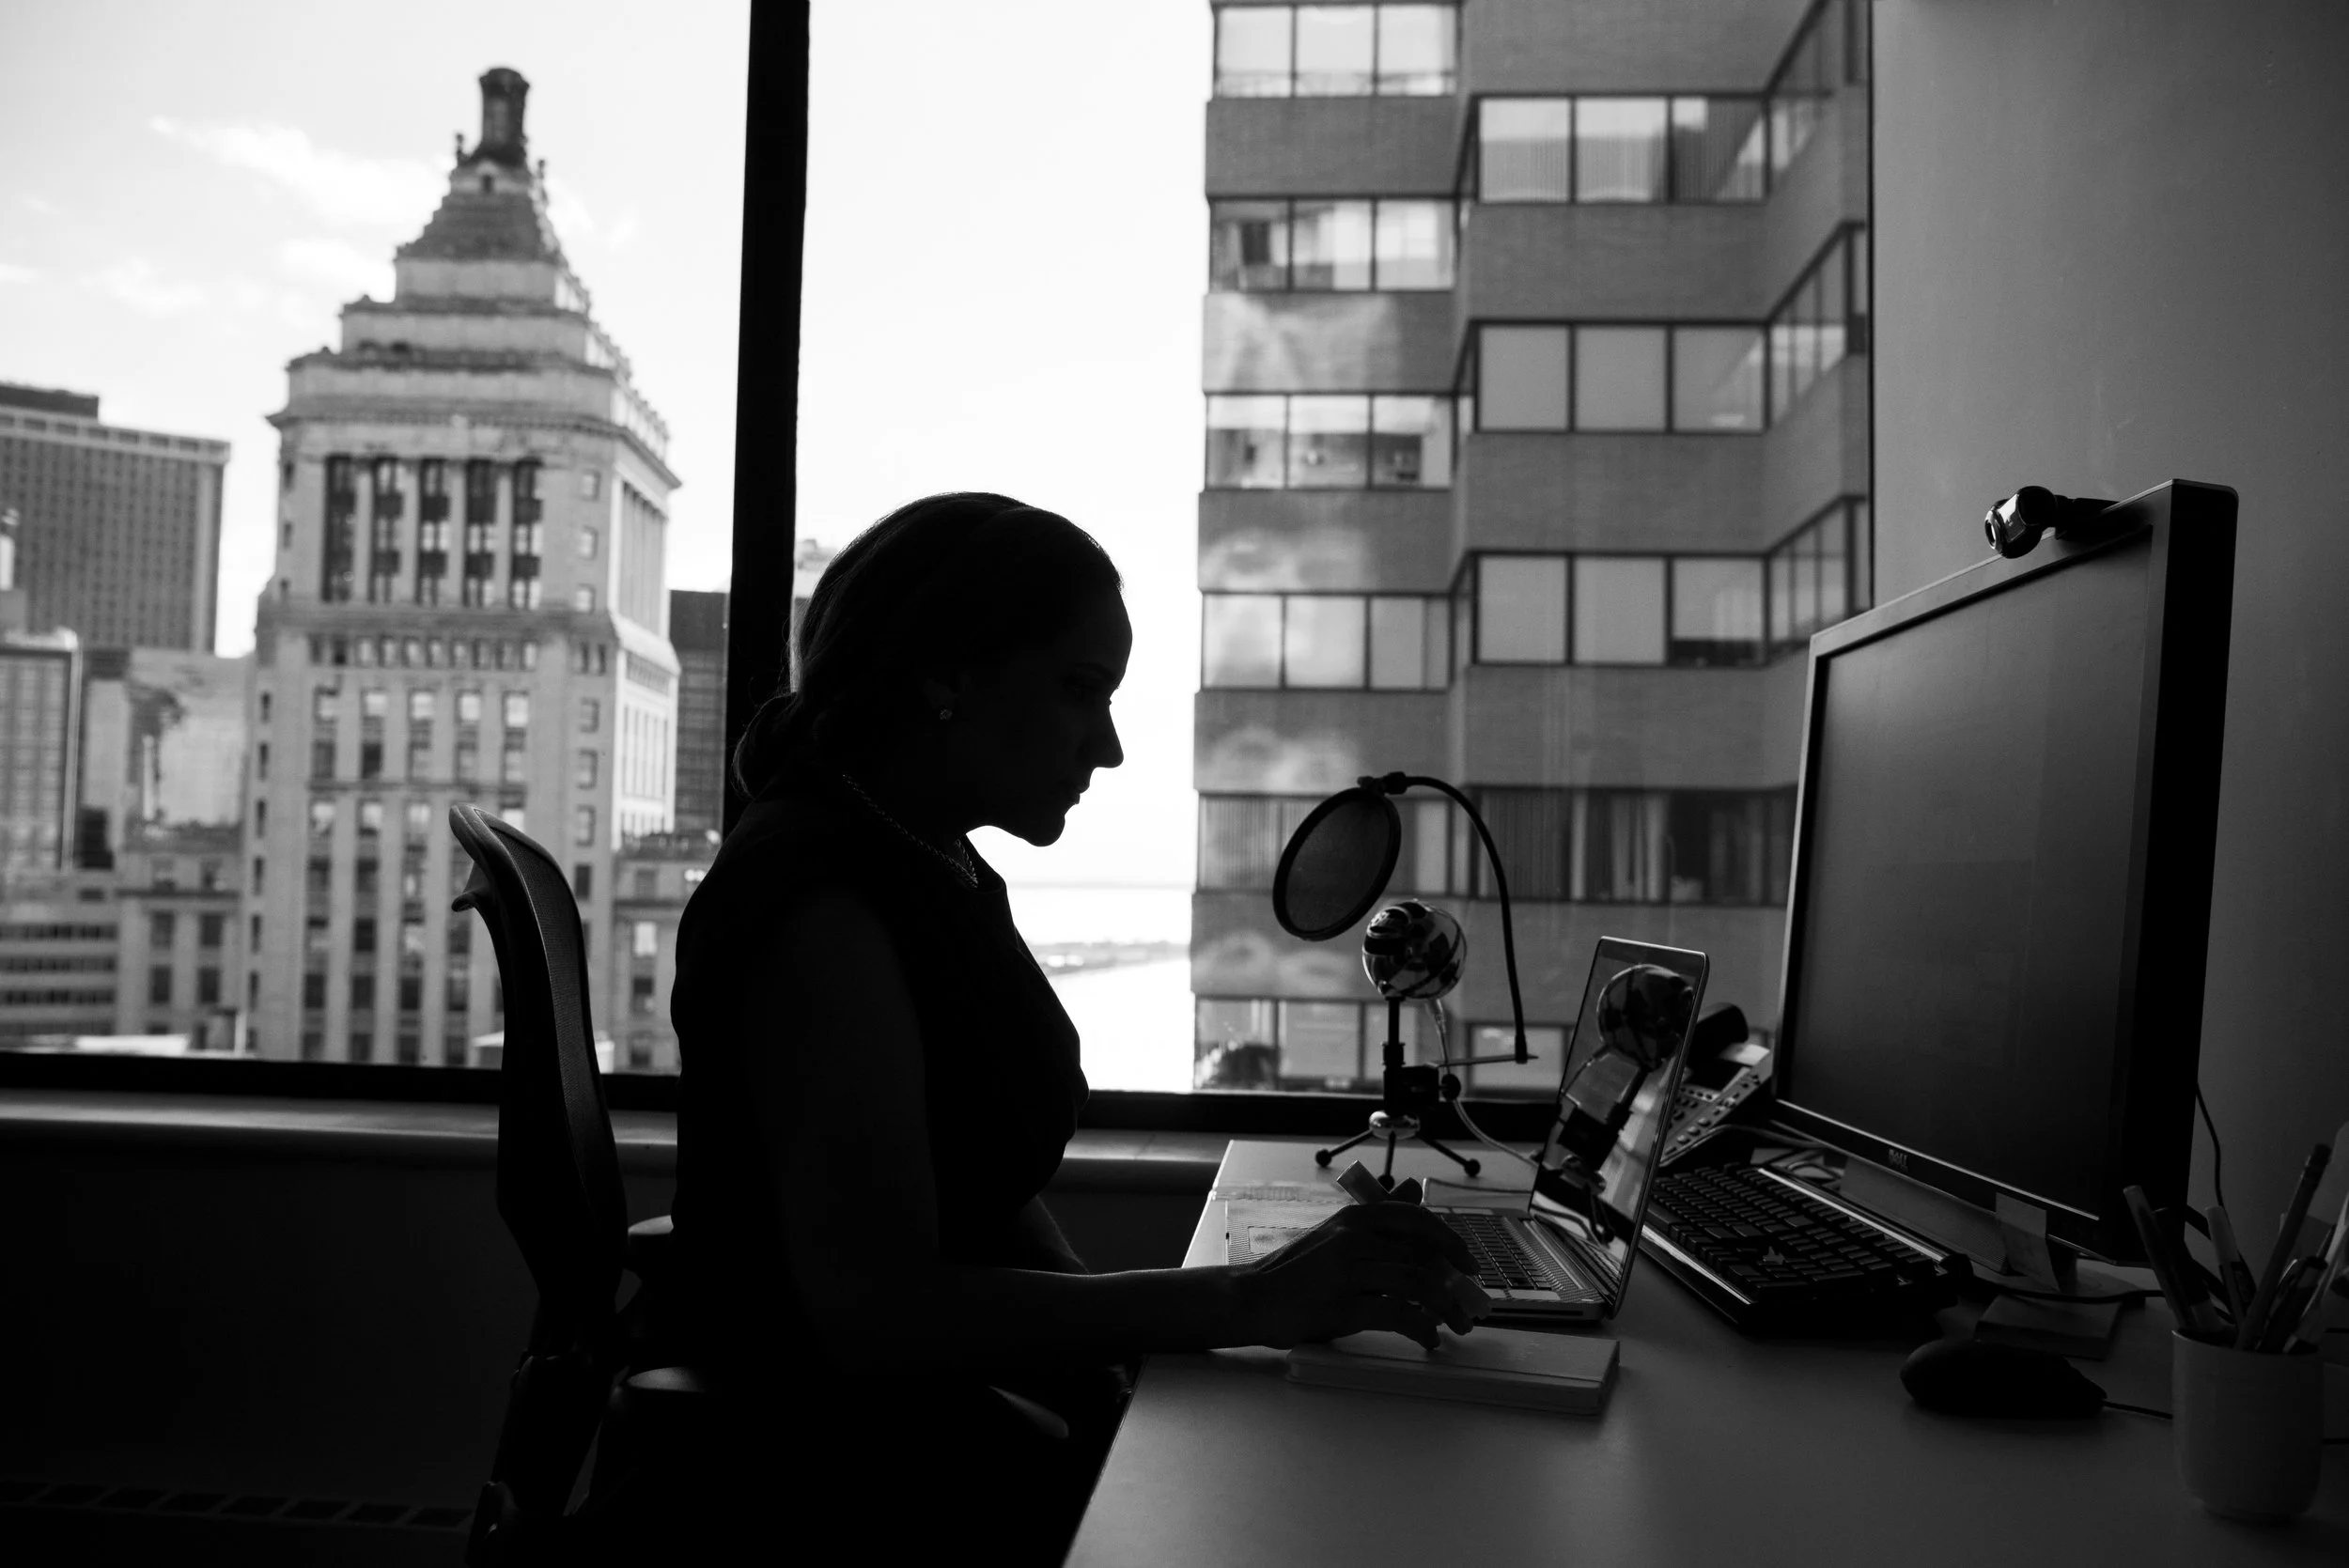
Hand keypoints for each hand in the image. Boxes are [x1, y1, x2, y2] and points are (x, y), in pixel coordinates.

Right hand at [1235, 1203, 1489, 1350]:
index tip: (1468, 1263)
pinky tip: (1428, 1339)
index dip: (1450, 1241)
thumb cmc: (1297, 1270)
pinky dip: (1422, 1329)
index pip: (1417, 1219)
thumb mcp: (1337, 1233)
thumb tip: (1412, 1188)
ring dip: (1446, 1308)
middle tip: (1469, 1303)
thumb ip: (1377, 1218)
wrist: (1253, 1297)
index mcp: (1354, 1217)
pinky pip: (1398, 1316)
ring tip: (1456, 1325)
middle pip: (1423, 1255)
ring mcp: (1348, 1272)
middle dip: (1455, 1283)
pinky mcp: (1343, 1307)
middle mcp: (1353, 1238)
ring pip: (1417, 1284)